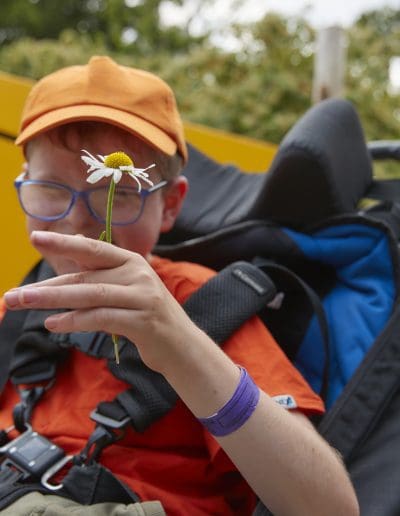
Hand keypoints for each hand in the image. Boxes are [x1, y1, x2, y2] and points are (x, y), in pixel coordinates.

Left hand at [4, 231, 193, 372]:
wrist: (182, 345)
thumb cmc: (147, 317)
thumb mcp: (127, 291)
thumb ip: (101, 277)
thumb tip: (68, 263)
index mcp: (133, 261)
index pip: (93, 250)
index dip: (64, 243)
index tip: (36, 238)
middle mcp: (138, 274)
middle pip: (85, 277)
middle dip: (47, 286)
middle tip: (14, 294)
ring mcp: (142, 297)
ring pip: (90, 296)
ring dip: (53, 301)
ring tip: (23, 304)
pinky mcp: (143, 321)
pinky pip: (101, 318)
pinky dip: (74, 321)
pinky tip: (53, 324)